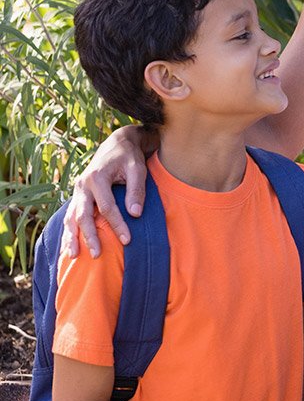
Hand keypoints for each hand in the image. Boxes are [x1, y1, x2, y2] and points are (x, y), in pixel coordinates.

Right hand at [62, 126, 153, 256]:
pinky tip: (70, 246)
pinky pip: (70, 215)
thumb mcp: (137, 169)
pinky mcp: (78, 195)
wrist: (117, 144)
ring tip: (74, 256)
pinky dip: (69, 230)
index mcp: (96, 178)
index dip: (117, 224)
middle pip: (83, 215)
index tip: (127, 240)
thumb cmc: (129, 157)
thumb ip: (136, 190)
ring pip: (71, 217)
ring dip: (72, 237)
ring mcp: (78, 190)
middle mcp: (82, 185)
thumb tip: (135, 214)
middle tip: (97, 254)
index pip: (107, 207)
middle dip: (89, 236)